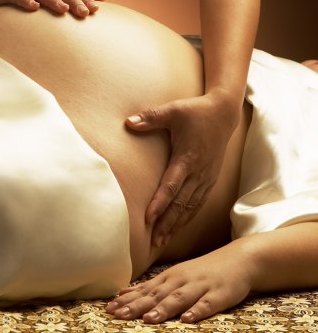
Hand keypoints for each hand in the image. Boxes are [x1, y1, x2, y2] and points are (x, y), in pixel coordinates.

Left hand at [105, 248, 252, 322]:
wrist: (239, 259)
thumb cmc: (201, 271)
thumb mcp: (173, 277)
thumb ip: (150, 287)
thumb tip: (123, 293)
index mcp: (168, 278)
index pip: (143, 290)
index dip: (126, 300)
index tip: (109, 309)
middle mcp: (180, 280)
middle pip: (156, 295)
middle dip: (137, 306)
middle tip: (119, 315)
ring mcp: (200, 286)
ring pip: (179, 298)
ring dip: (163, 309)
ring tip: (148, 319)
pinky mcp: (220, 294)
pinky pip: (208, 304)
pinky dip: (197, 311)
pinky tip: (187, 319)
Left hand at [126, 92, 239, 245]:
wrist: (224, 113)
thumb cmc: (196, 111)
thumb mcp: (173, 110)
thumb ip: (150, 117)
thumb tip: (128, 122)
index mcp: (188, 158)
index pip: (171, 186)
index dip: (159, 204)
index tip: (147, 219)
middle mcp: (198, 172)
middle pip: (180, 204)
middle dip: (166, 224)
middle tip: (152, 242)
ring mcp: (206, 178)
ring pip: (190, 208)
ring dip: (176, 225)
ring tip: (161, 241)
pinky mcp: (210, 180)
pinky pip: (198, 204)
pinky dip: (187, 218)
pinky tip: (177, 228)